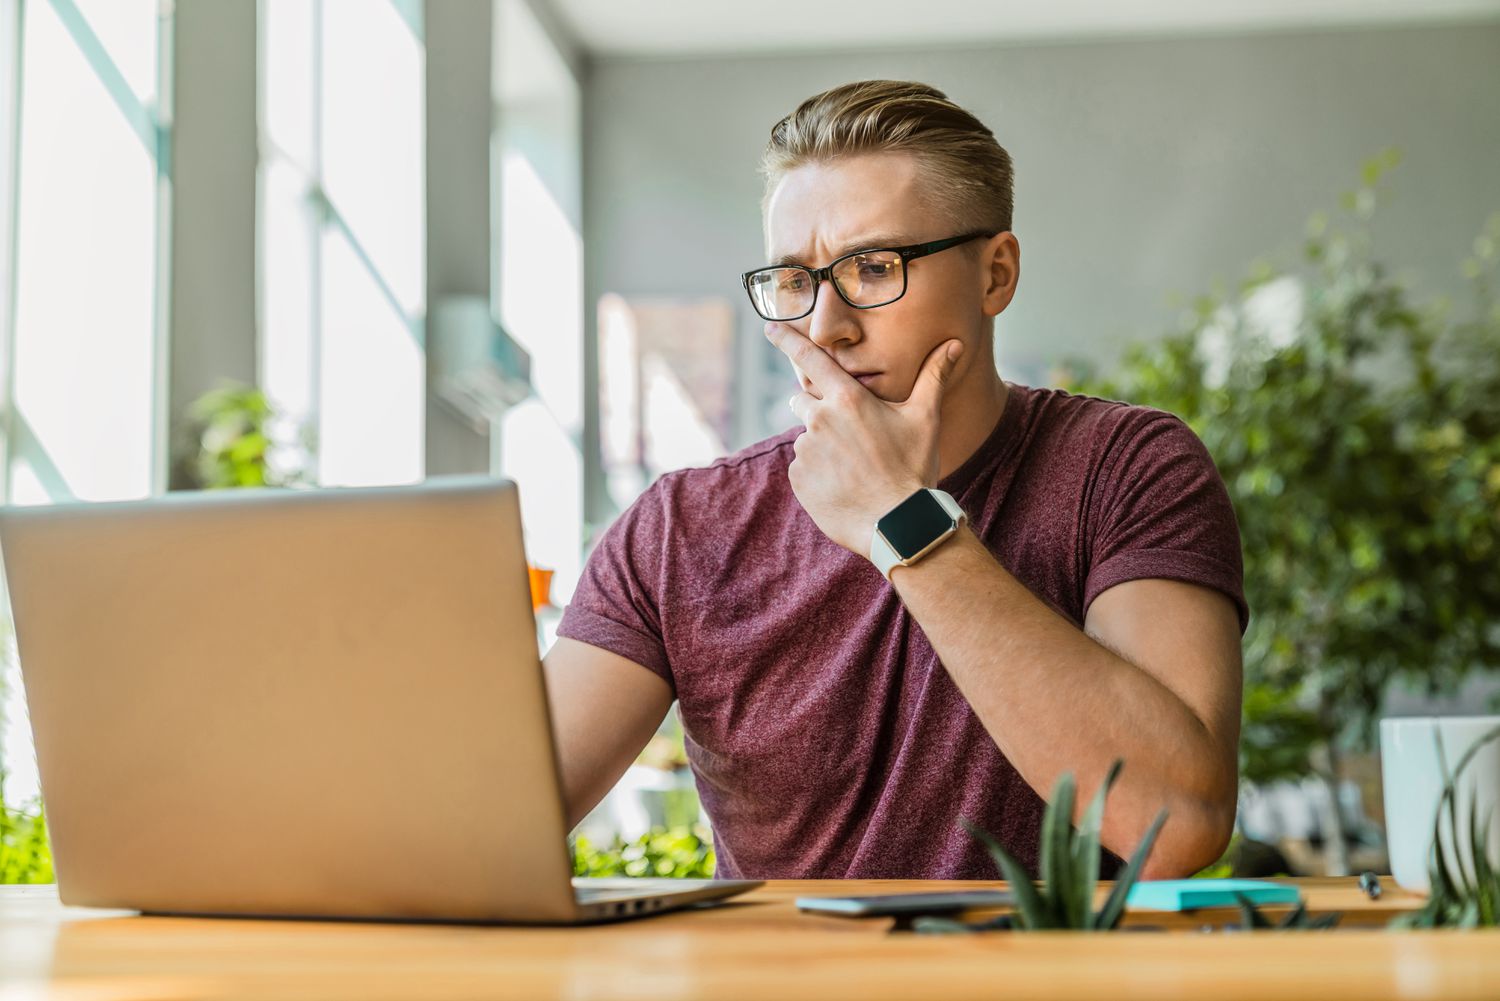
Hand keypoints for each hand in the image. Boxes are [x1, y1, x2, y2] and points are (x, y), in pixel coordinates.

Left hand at [767, 323, 962, 555]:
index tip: (770, 327)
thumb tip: (954, 343)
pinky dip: (817, 472)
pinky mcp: (798, 479)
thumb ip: (933, 377)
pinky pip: (802, 468)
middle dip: (819, 409)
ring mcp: (805, 451)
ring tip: (854, 468)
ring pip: (806, 438)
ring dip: (822, 445)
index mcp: (847, 399)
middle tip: (851, 435)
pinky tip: (843, 485)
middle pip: (803, 400)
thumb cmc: (913, 468)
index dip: (788, 340)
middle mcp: (819, 421)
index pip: (810, 358)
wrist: (897, 524)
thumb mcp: (925, 419)